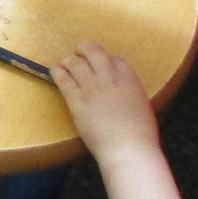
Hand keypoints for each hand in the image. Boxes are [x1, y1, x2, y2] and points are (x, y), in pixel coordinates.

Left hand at [53, 41, 158, 164]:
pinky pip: (63, 80)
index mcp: (129, 80)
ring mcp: (91, 87)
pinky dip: (58, 73)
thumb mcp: (142, 106)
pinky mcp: (76, 100)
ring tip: (66, 65)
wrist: (127, 149)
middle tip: (79, 54)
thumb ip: (130, 93)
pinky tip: (55, 72)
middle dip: (84, 49)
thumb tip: (121, 92)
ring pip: (74, 62)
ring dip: (69, 61)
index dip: (106, 61)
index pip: (115, 59)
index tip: (102, 67)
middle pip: (93, 51)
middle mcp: (109, 78)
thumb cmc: (140, 134)